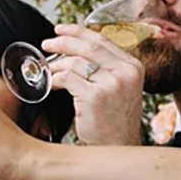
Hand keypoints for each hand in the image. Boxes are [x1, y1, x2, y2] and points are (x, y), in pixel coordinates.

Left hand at [42, 25, 143, 146]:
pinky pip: (68, 78)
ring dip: (57, 65)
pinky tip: (52, 85)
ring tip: (49, 71)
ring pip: (75, 62)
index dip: (77, 32)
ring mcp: (110, 85)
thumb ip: (108, 68)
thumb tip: (78, 49)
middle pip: (87, 46)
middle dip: (63, 42)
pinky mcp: (94, 97)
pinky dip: (56, 80)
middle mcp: (125, 73)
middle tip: (47, 44)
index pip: (102, 40)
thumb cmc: (116, 122)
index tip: (61, 30)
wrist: (119, 148)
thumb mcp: (122, 89)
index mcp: (133, 67)